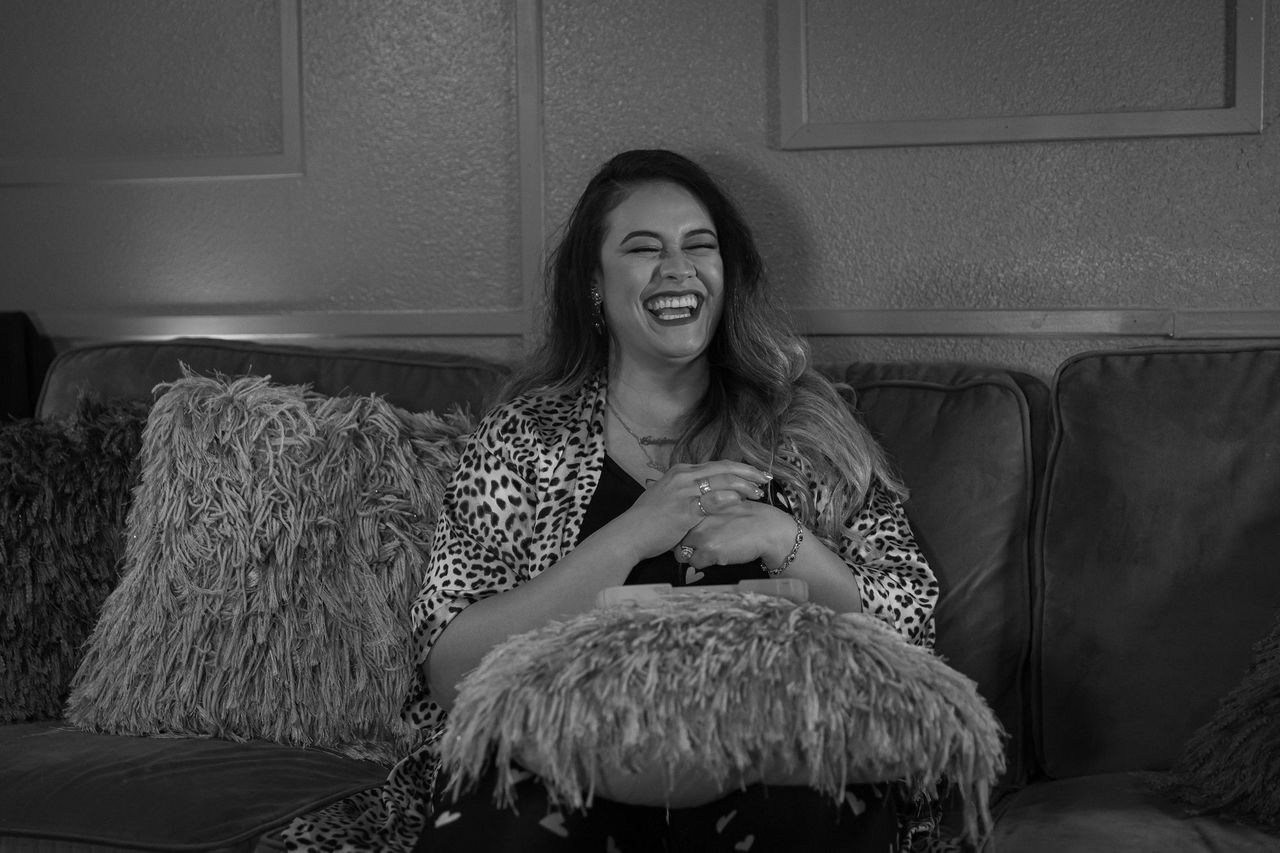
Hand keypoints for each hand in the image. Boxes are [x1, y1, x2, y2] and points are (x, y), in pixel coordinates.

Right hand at [617, 461, 770, 560]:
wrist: (630, 533)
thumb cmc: (646, 520)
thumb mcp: (664, 496)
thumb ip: (682, 492)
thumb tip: (697, 494)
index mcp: (680, 472)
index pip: (716, 465)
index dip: (738, 468)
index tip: (754, 473)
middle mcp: (684, 476)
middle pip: (724, 468)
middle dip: (748, 472)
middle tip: (765, 478)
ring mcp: (685, 491)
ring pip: (723, 481)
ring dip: (745, 486)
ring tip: (759, 493)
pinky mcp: (686, 509)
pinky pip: (714, 500)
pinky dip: (731, 498)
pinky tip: (742, 501)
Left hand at [675, 500, 794, 569]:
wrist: (767, 528)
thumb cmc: (747, 517)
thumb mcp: (722, 506)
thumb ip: (703, 511)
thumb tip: (688, 520)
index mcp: (699, 505)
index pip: (677, 521)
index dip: (680, 530)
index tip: (685, 534)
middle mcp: (696, 518)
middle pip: (676, 538)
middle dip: (683, 544)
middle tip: (697, 546)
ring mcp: (702, 534)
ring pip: (682, 552)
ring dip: (692, 554)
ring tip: (709, 551)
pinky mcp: (710, 550)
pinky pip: (695, 563)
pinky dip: (703, 562)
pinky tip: (717, 555)